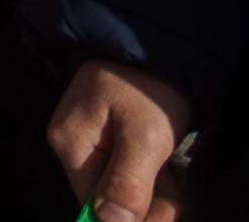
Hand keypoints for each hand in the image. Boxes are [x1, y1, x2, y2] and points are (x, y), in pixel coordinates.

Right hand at [50, 60, 190, 221]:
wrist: (161, 44)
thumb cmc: (149, 89)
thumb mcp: (145, 138)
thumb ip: (128, 183)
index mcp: (72, 145)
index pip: (90, 203)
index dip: (125, 219)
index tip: (163, 217)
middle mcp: (75, 146)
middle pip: (106, 197)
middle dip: (145, 207)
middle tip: (176, 203)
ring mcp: (94, 140)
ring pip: (122, 186)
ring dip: (154, 194)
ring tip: (176, 186)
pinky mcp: (113, 136)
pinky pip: (128, 170)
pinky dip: (152, 178)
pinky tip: (168, 174)